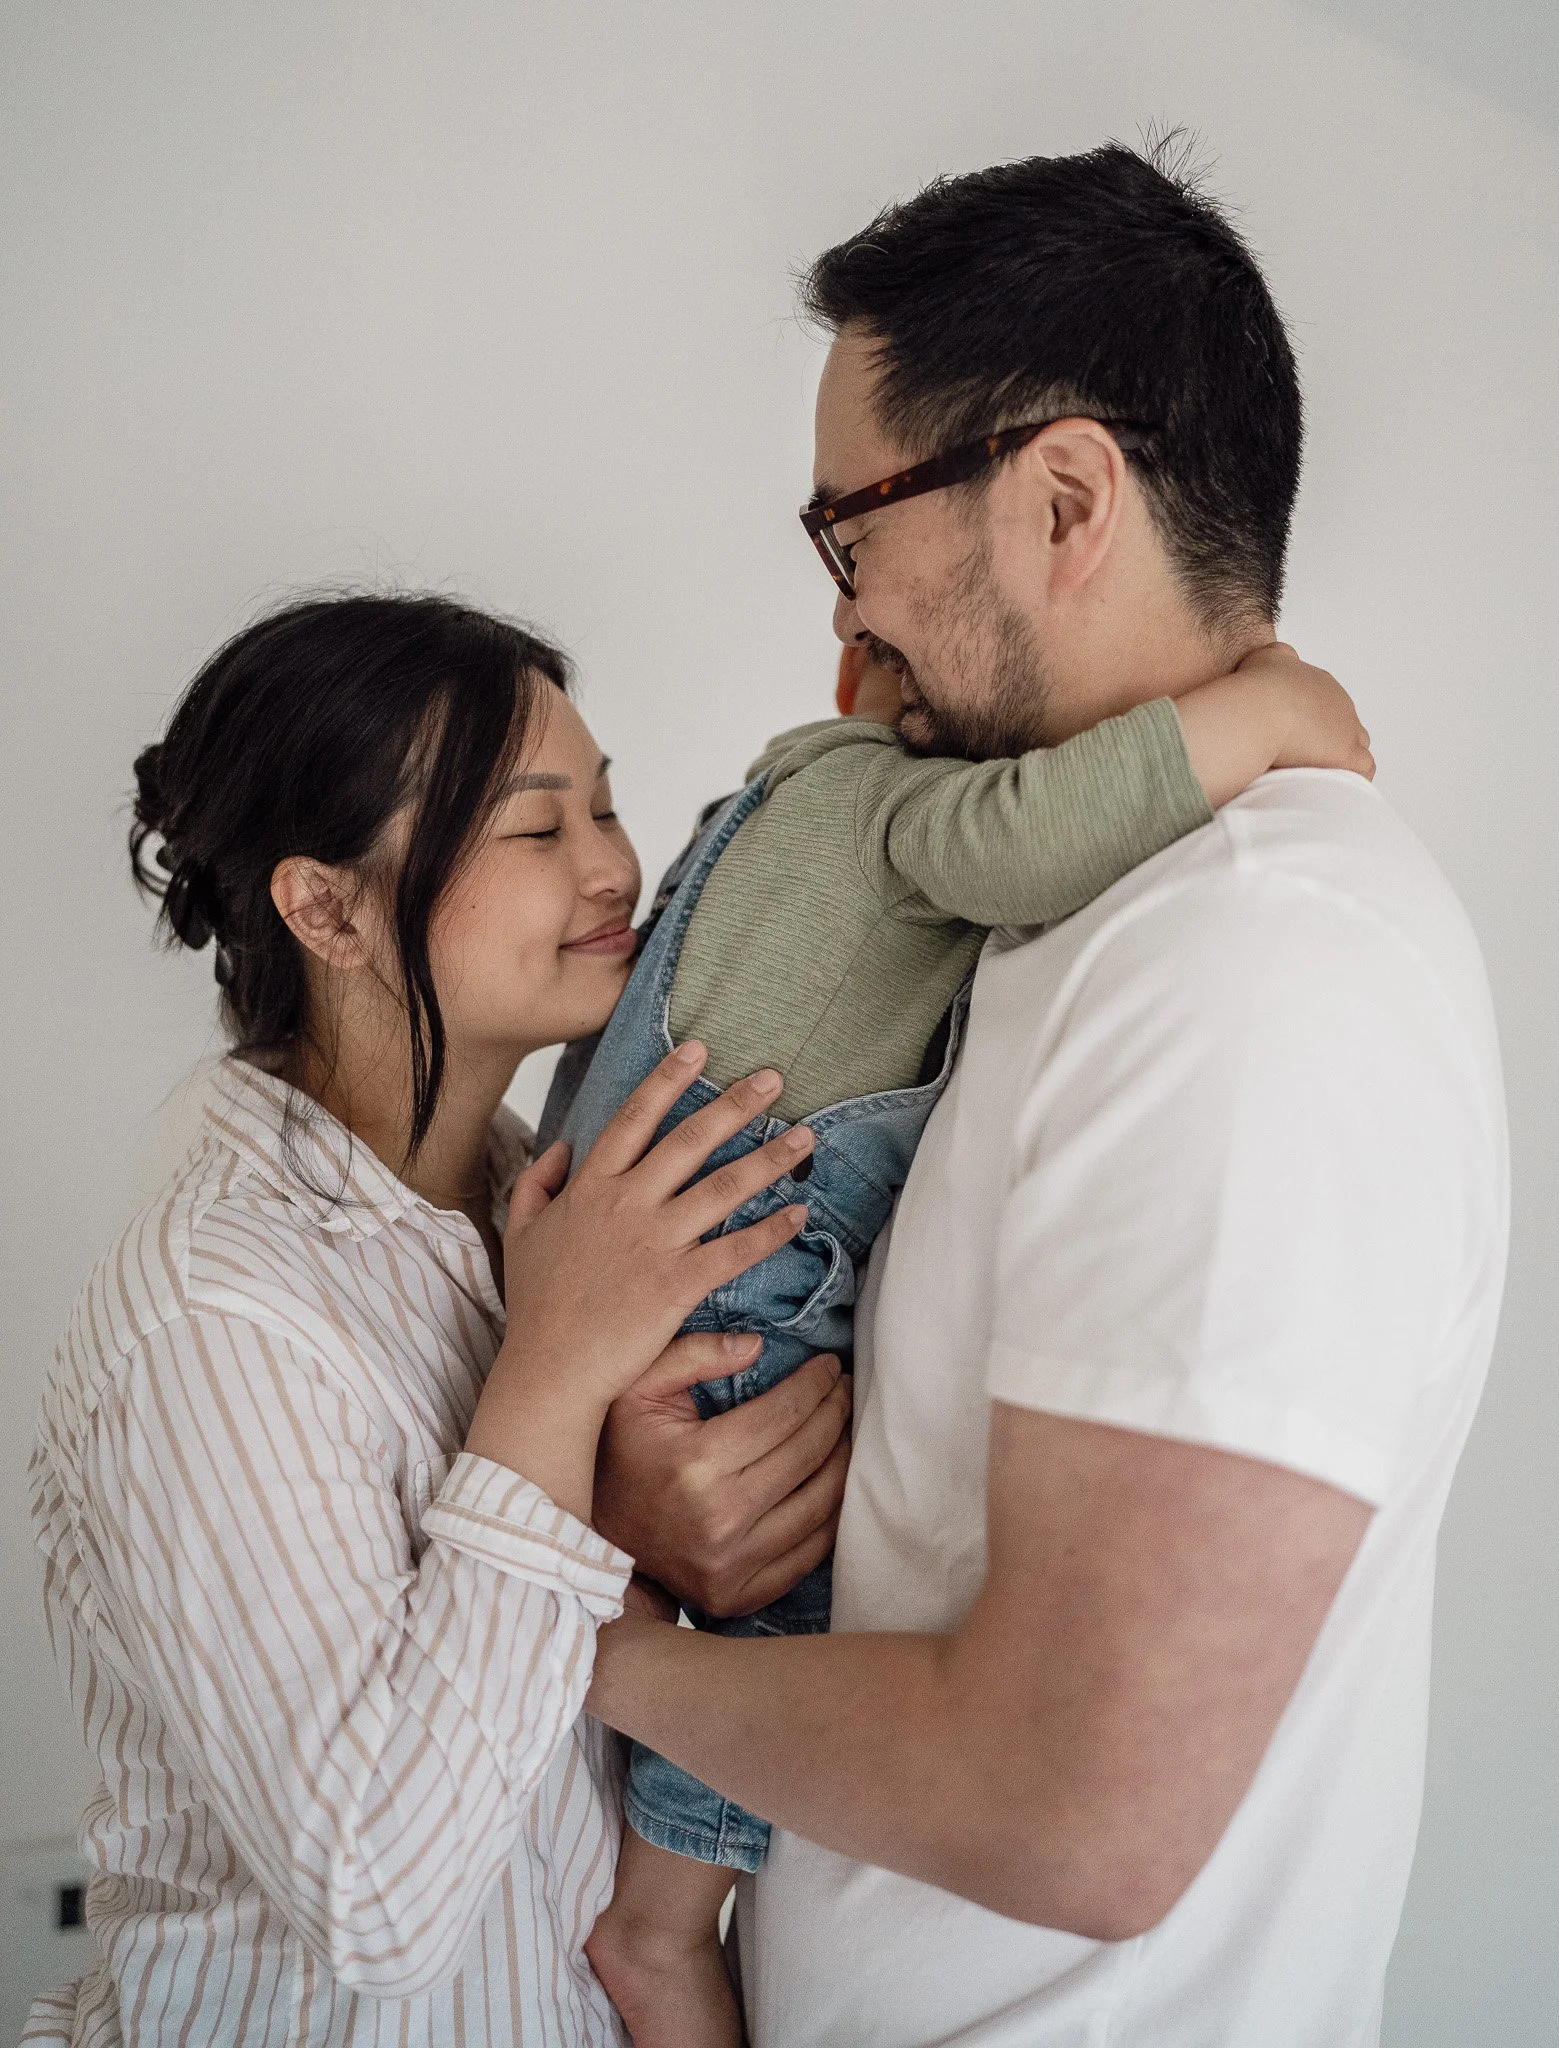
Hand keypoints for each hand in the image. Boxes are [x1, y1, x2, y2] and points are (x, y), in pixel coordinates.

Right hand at [464, 1044, 814, 1520]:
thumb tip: (560, 1147)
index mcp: (589, 1187)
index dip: (667, 1081)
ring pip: (721, 1187)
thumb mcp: (522, 1231)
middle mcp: (625, 1203)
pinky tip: (800, 1216)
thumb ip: (536, 1182)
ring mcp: (653, 1242)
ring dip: (768, 1159)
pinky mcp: (676, 1284)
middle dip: (735, 1104)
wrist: (549, 1368)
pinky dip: (771, 1232)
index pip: (633, 1119)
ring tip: (804, 1137)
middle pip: (688, 1140)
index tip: (699, 1049)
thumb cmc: (536, 1306)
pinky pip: (735, 1251)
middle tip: (774, 1077)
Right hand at [595, 1335, 851, 1617]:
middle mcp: (720, 1519)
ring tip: (844, 1428)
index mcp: (696, 1465)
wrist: (598, 1541)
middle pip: (808, 1455)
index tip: (830, 1365)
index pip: (782, 1415)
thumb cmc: (619, 1454)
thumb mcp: (636, 1389)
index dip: (815, 1384)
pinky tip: (832, 1480)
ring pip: (820, 1503)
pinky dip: (831, 1512)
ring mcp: (733, 1565)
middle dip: (836, 1412)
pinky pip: (811, 1551)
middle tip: (845, 1388)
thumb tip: (758, 1345)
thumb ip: (692, 1354)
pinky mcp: (741, 1596)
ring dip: (843, 1459)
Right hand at [1175, 642, 1373, 808]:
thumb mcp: (1265, 658)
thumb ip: (1278, 657)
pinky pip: (1363, 768)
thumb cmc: (1255, 689)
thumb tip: (1284, 659)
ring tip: (1317, 774)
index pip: (1326, 704)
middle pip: (1343, 723)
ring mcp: (1348, 729)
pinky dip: (1352, 776)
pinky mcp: (1348, 755)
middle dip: (1327, 739)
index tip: (1292, 736)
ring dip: (1340, 757)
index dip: (1310, 722)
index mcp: (1320, 684)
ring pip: (1357, 744)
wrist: (1259, 710)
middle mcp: (1340, 703)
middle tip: (1301, 756)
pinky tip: (1332, 785)